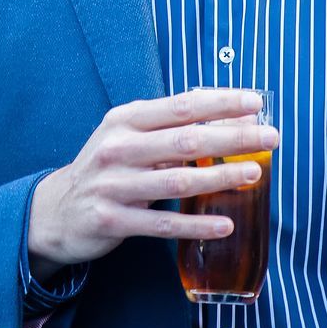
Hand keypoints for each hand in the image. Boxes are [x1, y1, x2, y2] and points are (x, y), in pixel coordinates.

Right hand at [27, 88, 277, 278]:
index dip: (221, 102)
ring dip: (220, 177)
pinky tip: (225, 224)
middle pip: (185, 141)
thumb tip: (226, 118)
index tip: (256, 102)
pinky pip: (162, 225)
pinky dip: (196, 225)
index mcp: (125, 120)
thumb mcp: (128, 137)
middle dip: (232, 137)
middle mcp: (117, 148)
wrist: (56, 210)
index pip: (181, 106)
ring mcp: (113, 186)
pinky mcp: (112, 221)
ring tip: (254, 174)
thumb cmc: (107, 167)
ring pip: (177, 182)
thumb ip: (169, 128)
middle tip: (270, 137)